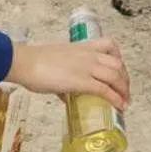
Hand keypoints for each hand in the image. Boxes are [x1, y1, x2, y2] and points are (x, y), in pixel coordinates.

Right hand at [7, 39, 129, 111]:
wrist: (25, 62)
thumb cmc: (35, 61)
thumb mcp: (56, 62)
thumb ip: (65, 77)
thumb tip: (67, 95)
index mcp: (83, 47)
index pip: (110, 45)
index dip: (119, 58)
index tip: (119, 70)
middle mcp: (88, 55)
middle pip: (117, 63)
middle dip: (125, 78)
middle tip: (125, 90)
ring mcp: (87, 67)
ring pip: (116, 75)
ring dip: (124, 89)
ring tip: (125, 101)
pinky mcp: (82, 81)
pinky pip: (105, 90)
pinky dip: (116, 99)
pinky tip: (120, 106)